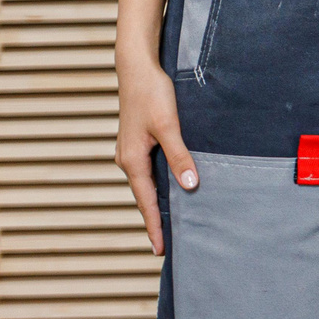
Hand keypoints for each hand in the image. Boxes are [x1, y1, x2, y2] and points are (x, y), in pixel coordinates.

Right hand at [113, 52, 196, 255]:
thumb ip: (179, 156)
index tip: (160, 250)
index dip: (154, 226)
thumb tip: (190, 186)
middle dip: (155, 220)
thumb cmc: (151, 94)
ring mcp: (131, 151)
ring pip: (146, 183)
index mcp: (132, 160)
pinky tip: (169, 188)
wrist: (136, 68)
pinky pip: (148, 171)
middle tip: (166, 245)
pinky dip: (157, 184)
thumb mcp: (169, 126)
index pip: (146, 202)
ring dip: (157, 202)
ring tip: (169, 223)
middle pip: (144, 196)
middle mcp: (128, 159)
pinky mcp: (137, 142)